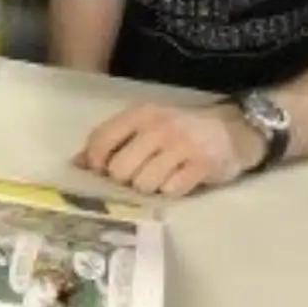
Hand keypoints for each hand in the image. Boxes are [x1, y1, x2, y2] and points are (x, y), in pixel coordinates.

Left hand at [74, 103, 266, 196]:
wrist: (232, 130)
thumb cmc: (178, 132)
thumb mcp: (145, 127)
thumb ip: (111, 141)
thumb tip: (75, 163)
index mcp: (140, 114)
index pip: (101, 139)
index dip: (96, 162)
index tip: (103, 171)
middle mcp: (159, 127)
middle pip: (120, 169)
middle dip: (125, 180)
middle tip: (139, 176)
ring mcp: (182, 145)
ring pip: (143, 184)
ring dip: (149, 188)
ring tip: (161, 178)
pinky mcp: (201, 164)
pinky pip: (171, 190)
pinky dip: (171, 192)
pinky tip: (179, 181)